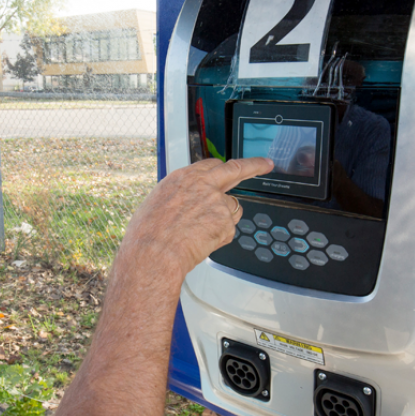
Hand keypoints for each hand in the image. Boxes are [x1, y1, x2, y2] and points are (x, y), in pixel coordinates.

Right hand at [120, 157, 273, 277]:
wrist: (154, 251)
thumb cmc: (148, 234)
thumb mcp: (158, 203)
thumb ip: (181, 197)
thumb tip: (187, 204)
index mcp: (183, 177)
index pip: (211, 165)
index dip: (222, 169)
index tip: (232, 167)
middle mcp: (203, 184)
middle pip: (236, 169)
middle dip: (254, 165)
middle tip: (266, 164)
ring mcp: (217, 201)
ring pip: (233, 208)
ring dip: (224, 219)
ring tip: (201, 233)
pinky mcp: (226, 221)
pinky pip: (228, 231)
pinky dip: (218, 238)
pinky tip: (201, 242)